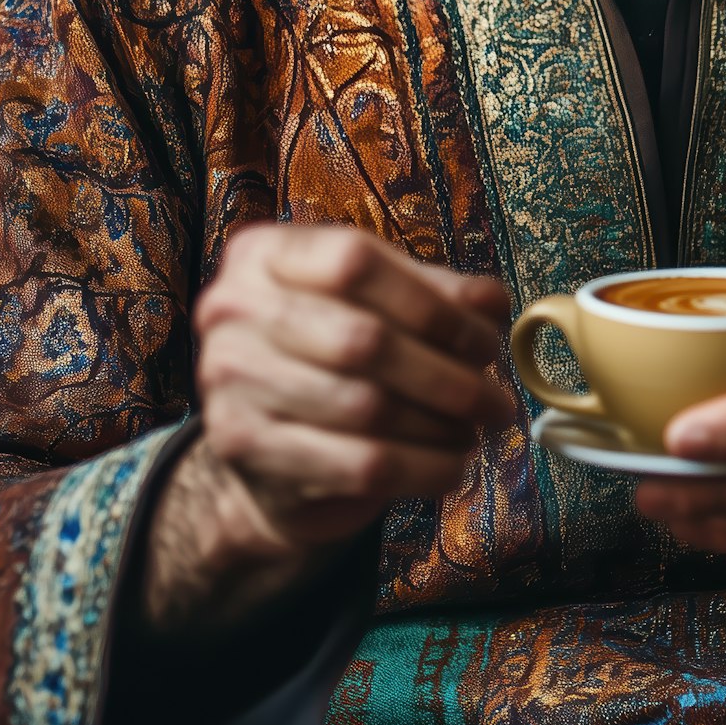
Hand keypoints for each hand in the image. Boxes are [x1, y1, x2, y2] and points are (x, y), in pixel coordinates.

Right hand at [144, 225, 510, 630]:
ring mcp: (229, 380)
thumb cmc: (329, 357)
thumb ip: (434, 294)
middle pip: (363, 340)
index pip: (355, 262)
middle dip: (449, 377)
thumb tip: (491, 303)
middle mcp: (233, 309)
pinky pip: (356, 465)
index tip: (486, 341)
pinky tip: (450, 468)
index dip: (433, 305)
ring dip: (440, 427)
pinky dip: (421, 470)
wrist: (267, 445)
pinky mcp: (243, 447)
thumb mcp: (376, 305)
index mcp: (264, 254)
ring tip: (475, 433)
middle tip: (496, 402)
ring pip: (365, 408)